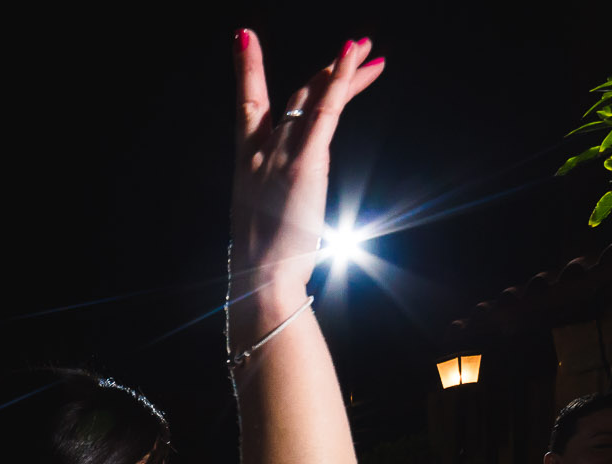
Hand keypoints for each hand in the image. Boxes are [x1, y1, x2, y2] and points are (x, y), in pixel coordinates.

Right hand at [231, 31, 384, 313]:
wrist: (260, 277)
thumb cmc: (265, 260)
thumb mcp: (265, 217)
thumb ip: (278, 192)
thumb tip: (293, 192)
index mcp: (246, 163)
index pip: (248, 106)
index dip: (247, 69)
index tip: (245, 38)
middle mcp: (260, 150)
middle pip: (292, 96)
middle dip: (322, 69)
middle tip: (350, 45)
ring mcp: (281, 153)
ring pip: (313, 97)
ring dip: (342, 68)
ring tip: (366, 47)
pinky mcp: (305, 162)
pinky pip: (327, 109)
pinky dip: (343, 78)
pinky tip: (357, 55)